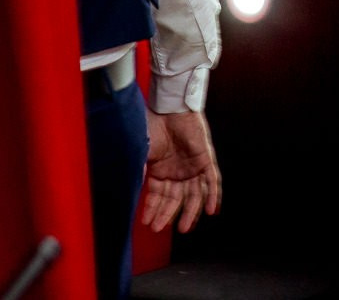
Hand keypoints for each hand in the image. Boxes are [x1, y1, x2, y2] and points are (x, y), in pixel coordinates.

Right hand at [142, 110, 220, 232]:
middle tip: (160, 229)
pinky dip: (212, 195)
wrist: (168, 108)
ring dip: (190, 211)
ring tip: (184, 228)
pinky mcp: (206, 159)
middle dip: (168, 214)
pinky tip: (210, 211)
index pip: (158, 196)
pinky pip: (212, 180)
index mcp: (161, 171)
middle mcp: (177, 171)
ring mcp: (193, 166)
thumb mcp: (140, 155)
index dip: (153, 210)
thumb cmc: (151, 128)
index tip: (147, 224)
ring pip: (194, 194)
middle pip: (175, 198)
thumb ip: (136, 174)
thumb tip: (126, 193)